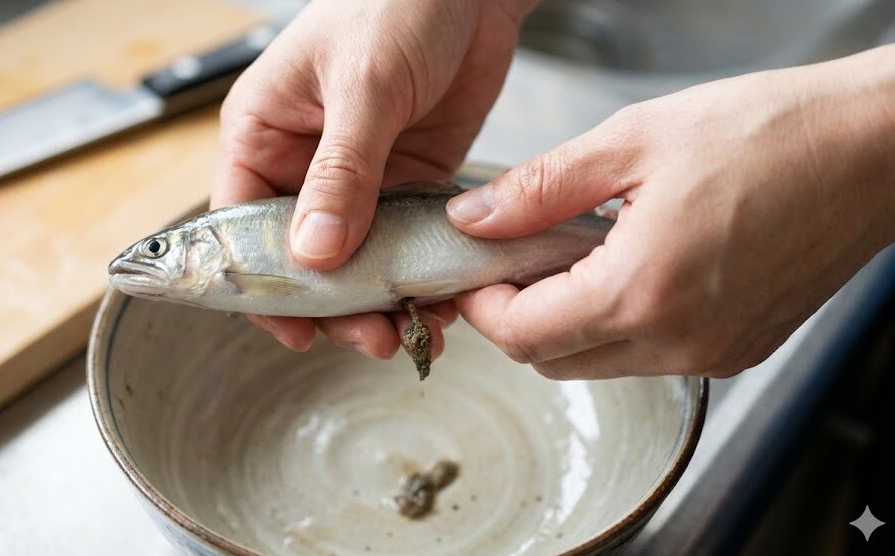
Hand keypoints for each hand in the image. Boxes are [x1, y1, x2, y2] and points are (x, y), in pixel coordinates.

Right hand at [215, 0, 533, 355]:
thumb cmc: (396, 5)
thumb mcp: (363, 87)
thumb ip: (341, 172)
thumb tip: (315, 253)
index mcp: (263, 133)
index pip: (243, 226)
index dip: (264, 285)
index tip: (297, 330)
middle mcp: (304, 164)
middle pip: (302, 256)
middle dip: (333, 304)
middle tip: (373, 337)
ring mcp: (358, 177)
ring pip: (355, 259)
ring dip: (379, 299)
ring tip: (411, 331)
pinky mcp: (408, 181)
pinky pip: (404, 242)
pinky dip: (417, 275)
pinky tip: (438, 300)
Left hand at [449, 45, 894, 378]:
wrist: (875, 147)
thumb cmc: (769, 132)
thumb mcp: (633, 142)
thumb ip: (539, 189)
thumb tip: (473, 219)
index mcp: (642, 292)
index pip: (522, 336)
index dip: (482, 305)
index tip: (475, 270)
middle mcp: (678, 341)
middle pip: (554, 361)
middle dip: (520, 316)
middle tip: (519, 257)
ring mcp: (713, 353)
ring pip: (600, 363)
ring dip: (569, 321)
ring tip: (580, 253)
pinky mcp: (739, 349)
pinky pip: (650, 356)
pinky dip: (621, 324)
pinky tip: (632, 267)